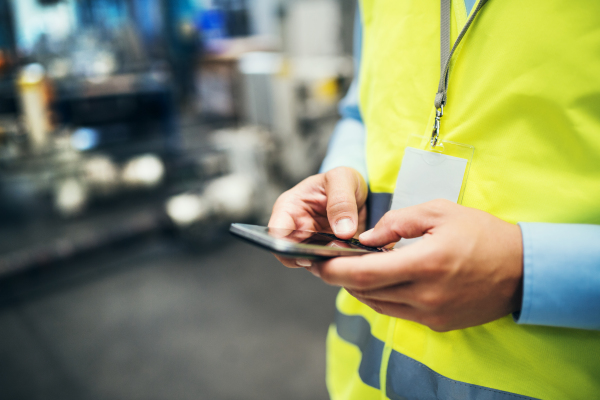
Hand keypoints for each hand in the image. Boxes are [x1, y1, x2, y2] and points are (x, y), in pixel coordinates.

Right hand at [268, 167, 367, 267]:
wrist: (359, 192)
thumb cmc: (342, 180)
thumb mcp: (342, 178)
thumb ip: (341, 201)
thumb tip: (343, 231)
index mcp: (289, 207)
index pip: (276, 231)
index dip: (285, 246)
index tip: (305, 253)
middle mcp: (295, 228)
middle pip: (290, 252)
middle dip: (308, 257)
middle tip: (330, 256)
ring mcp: (310, 243)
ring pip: (309, 261)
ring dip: (325, 262)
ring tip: (344, 254)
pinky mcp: (325, 252)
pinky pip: (327, 264)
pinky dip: (337, 263)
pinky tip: (350, 258)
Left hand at [310, 199, 523, 331]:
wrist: (522, 270)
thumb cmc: (482, 234)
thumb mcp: (439, 212)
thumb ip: (397, 222)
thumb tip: (366, 238)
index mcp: (425, 264)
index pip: (364, 274)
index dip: (334, 270)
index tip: (317, 261)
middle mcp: (425, 296)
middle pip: (365, 293)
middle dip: (340, 279)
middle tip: (326, 263)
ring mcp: (431, 314)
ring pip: (378, 305)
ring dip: (359, 288)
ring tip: (350, 268)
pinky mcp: (437, 324)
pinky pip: (396, 312)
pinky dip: (381, 297)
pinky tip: (379, 280)